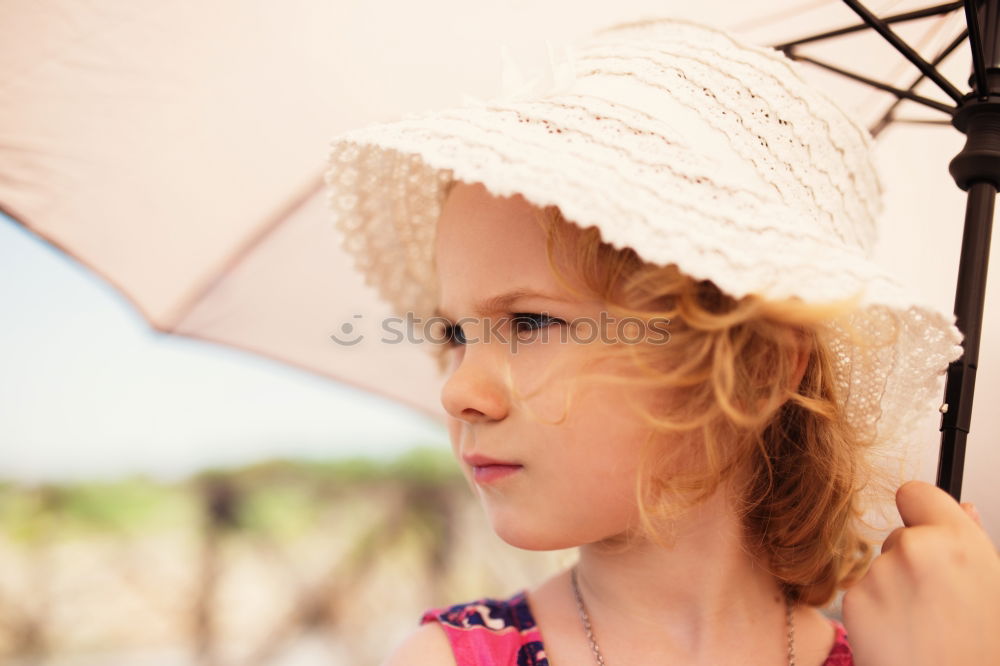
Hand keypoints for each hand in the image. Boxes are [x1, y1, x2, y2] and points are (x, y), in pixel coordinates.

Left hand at [842, 480, 999, 665]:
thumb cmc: (982, 649)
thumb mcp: (995, 589)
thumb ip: (972, 543)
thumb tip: (962, 508)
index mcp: (956, 541)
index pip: (915, 493)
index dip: (922, 512)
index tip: (926, 529)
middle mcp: (914, 549)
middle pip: (898, 537)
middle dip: (912, 561)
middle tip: (940, 603)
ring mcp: (880, 575)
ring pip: (880, 569)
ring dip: (895, 589)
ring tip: (926, 627)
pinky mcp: (854, 601)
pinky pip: (864, 594)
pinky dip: (876, 612)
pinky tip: (902, 638)